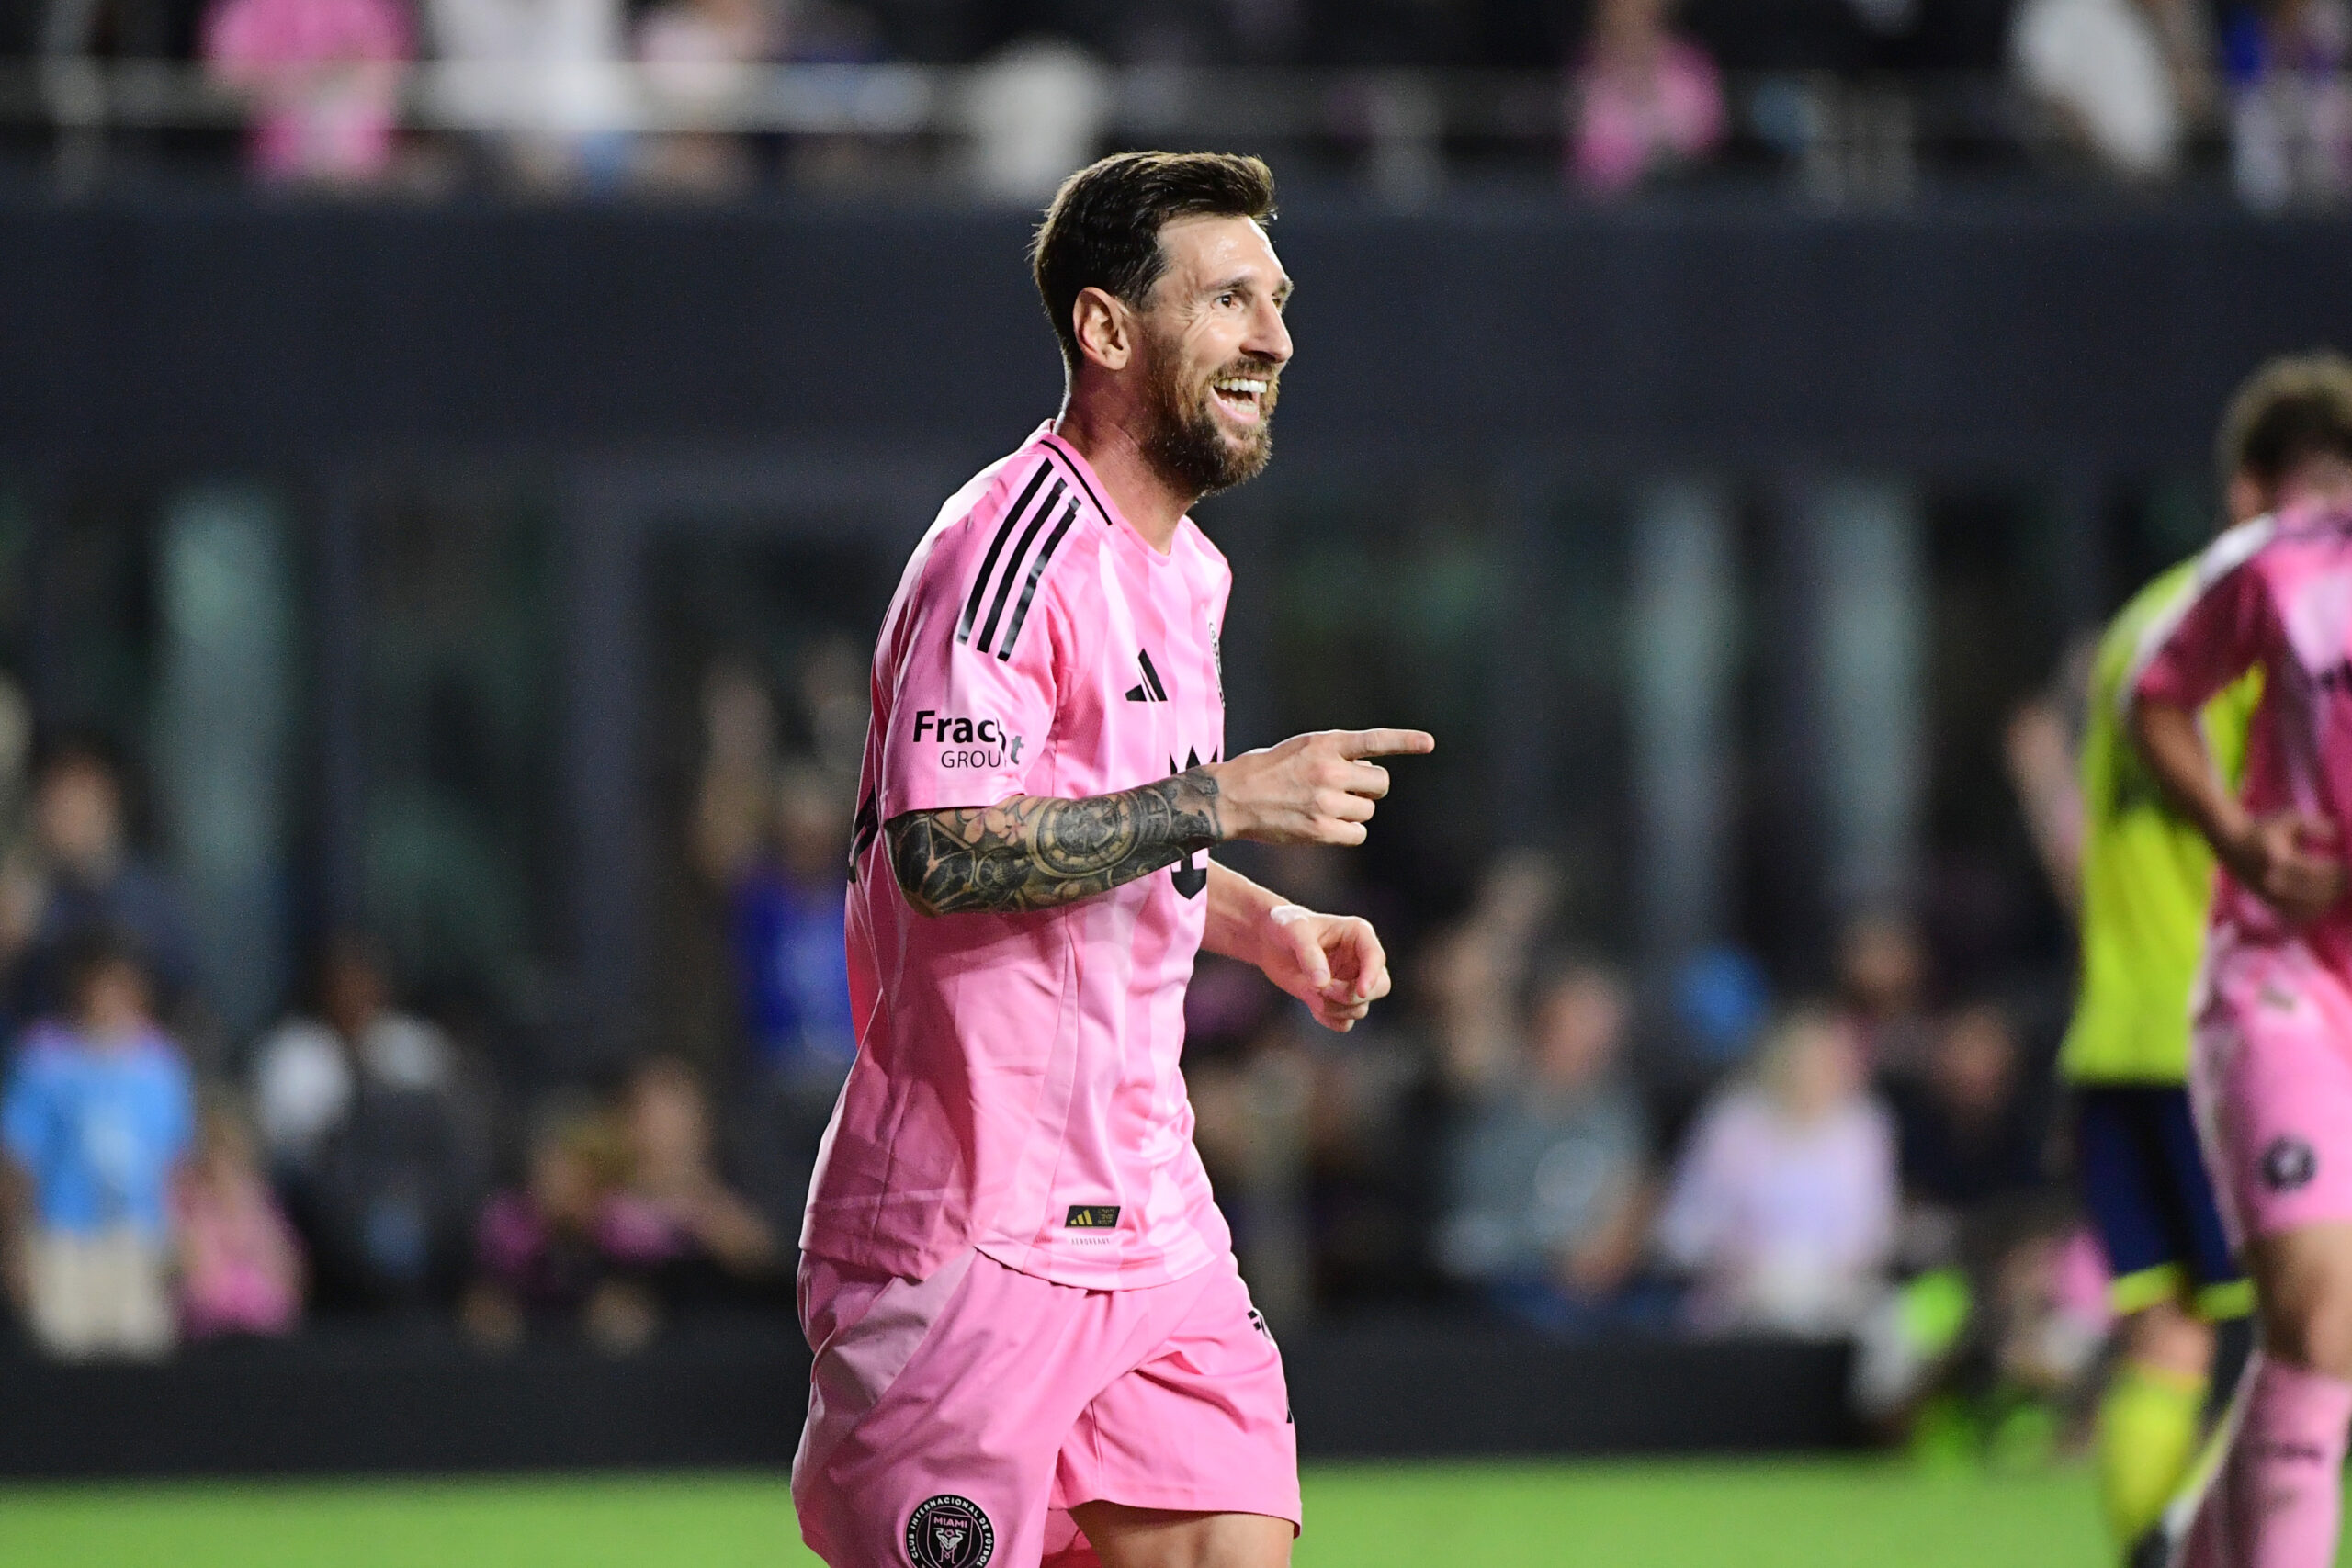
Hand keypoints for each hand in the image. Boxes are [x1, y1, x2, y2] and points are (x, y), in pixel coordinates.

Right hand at [1206, 728, 1434, 845]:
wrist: (1230, 798)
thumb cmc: (1265, 771)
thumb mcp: (1300, 748)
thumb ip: (1334, 754)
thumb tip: (1367, 773)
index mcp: (1324, 743)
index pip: (1374, 740)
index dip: (1404, 741)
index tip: (1429, 743)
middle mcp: (1329, 770)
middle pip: (1380, 784)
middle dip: (1369, 789)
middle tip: (1345, 791)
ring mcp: (1326, 801)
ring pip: (1368, 812)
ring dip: (1354, 813)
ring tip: (1323, 808)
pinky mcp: (1320, 829)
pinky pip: (1357, 835)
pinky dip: (1347, 834)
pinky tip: (1324, 827)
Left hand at [1260, 903, 1390, 1031]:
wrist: (1269, 941)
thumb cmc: (1284, 925)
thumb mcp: (1293, 930)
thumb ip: (1309, 954)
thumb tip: (1323, 983)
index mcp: (1358, 934)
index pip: (1376, 958)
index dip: (1372, 976)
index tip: (1360, 991)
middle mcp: (1360, 960)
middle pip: (1380, 987)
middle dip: (1352, 996)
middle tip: (1322, 990)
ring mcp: (1350, 982)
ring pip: (1360, 1008)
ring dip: (1335, 1008)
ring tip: (1309, 990)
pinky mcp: (1337, 1000)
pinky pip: (1344, 1022)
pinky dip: (1329, 1019)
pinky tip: (1311, 1003)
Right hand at [2221, 811, 2344, 923]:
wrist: (2229, 841)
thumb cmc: (2263, 826)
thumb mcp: (2290, 818)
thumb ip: (2317, 825)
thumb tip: (2339, 836)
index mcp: (2281, 861)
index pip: (2322, 873)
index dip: (2342, 871)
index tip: (2349, 863)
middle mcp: (2275, 882)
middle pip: (2320, 892)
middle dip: (2340, 886)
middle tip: (2348, 877)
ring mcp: (2271, 895)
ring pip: (2312, 907)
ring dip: (2329, 899)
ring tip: (2339, 887)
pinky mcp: (2270, 902)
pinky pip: (2299, 914)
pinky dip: (2315, 909)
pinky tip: (2323, 898)